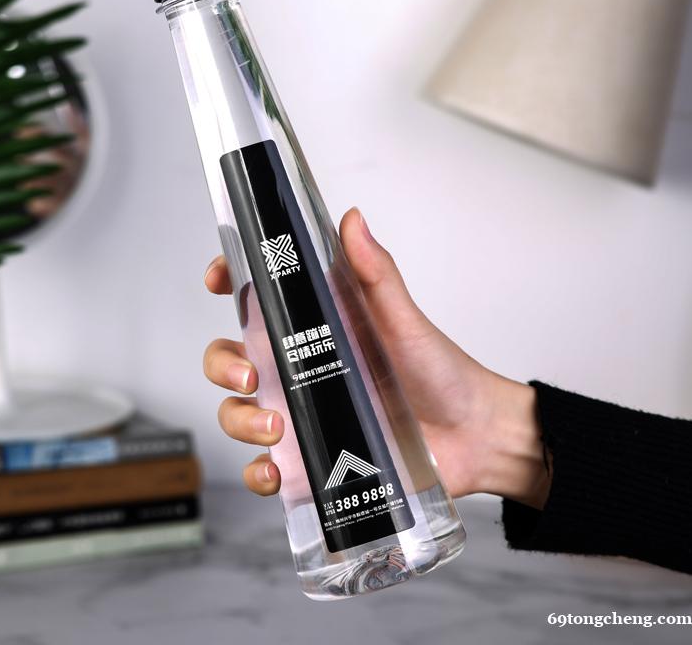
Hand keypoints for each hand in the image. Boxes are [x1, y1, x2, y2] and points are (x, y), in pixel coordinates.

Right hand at [203, 208, 551, 508]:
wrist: (473, 435)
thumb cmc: (438, 370)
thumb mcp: (402, 319)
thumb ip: (375, 273)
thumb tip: (352, 219)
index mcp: (313, 327)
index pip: (255, 298)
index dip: (227, 281)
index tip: (219, 279)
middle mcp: (298, 368)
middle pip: (229, 360)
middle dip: (222, 367)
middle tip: (249, 377)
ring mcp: (302, 413)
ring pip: (238, 414)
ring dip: (240, 421)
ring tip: (276, 427)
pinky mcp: (312, 457)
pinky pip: (267, 468)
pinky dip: (258, 474)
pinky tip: (274, 471)